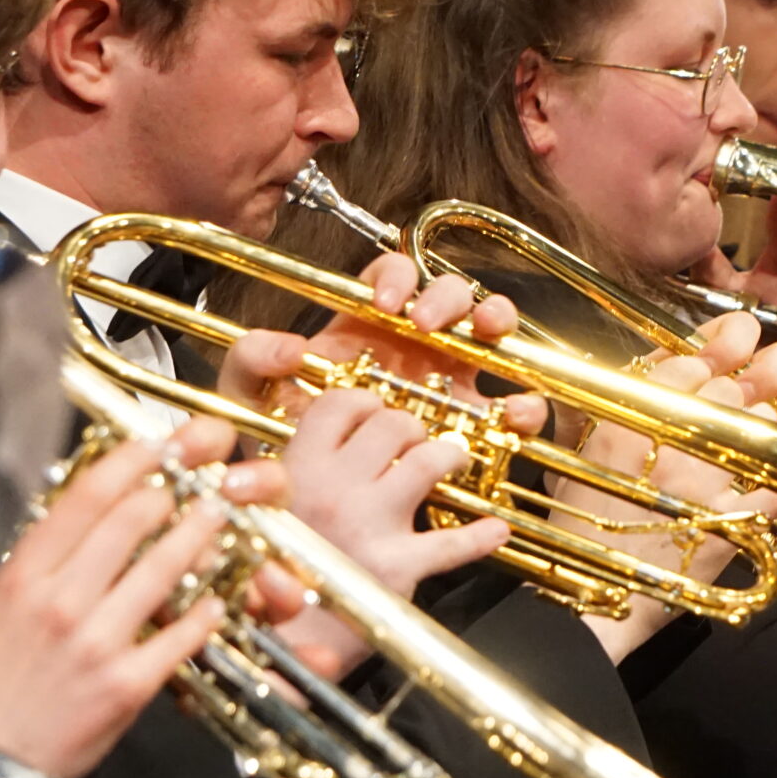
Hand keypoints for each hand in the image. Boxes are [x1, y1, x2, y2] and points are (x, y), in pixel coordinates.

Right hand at [0, 417, 259, 777]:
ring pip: (164, 569)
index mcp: (23, 576)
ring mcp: (95, 643)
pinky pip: (182, 633)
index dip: (132, 461)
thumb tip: (93, 509)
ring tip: (217, 520)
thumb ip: (46, 559)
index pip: (86, 497)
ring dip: (200, 536)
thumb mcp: (1, 604)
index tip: (159, 443)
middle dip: (175, 491)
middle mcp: (59, 602)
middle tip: (199, 481)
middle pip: (132, 522)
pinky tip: (216, 598)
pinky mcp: (127, 684)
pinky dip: (206, 610)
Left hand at [218, 251, 519, 421]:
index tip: (385, 301)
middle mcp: (418, 343)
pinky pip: (514, 405)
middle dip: (446, 296)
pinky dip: (524, 404)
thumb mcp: (252, 399)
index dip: (397, 275)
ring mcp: (453, 379)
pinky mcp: (476, 424)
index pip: (394, 274)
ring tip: (485, 335)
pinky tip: (513, 413)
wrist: (312, 502)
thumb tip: (289, 345)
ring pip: (494, 330)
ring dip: (496, 320)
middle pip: (451, 291)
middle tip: (425, 326)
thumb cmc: (287, 440)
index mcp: (370, 324)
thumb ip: (251, 363)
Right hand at [262, 389, 512, 678]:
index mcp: (296, 470)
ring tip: (452, 461)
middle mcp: (335, 489)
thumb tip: (324, 437)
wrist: (277, 645)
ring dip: (448, 455)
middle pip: (391, 424)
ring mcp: (370, 525)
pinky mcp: (398, 566)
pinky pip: (452, 543)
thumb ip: (289, 473)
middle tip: (412, 442)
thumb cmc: (271, 575)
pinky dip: (479, 536)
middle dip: (410, 427)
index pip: (337, 405)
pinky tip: (496, 530)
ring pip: (427, 461)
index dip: (363, 402)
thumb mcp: (264, 511)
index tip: (373, 413)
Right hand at [550, 312, 776, 661]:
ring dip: (771, 409)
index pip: (678, 364)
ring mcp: (698, 479)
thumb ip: (593, 411)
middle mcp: (661, 440)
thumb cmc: (573, 528)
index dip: (716, 342)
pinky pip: (774, 492)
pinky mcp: (727, 522)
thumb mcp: (571, 455)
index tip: (740, 332)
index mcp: (621, 419)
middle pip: (723, 389)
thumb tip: (627, 372)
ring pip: (750, 425)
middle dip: (758, 369)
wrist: (587, 595)